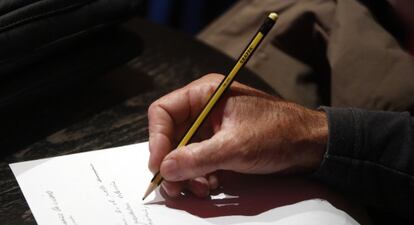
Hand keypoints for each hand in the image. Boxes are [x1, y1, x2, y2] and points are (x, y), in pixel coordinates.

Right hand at [148, 74, 327, 197]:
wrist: (310, 145)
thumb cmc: (279, 133)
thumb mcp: (235, 146)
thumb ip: (198, 158)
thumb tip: (165, 168)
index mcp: (206, 94)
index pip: (163, 111)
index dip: (157, 139)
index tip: (159, 165)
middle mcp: (205, 108)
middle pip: (171, 135)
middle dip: (172, 163)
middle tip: (174, 188)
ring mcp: (212, 128)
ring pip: (183, 152)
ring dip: (186, 174)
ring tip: (198, 189)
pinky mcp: (220, 144)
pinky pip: (198, 161)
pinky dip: (199, 176)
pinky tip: (210, 186)